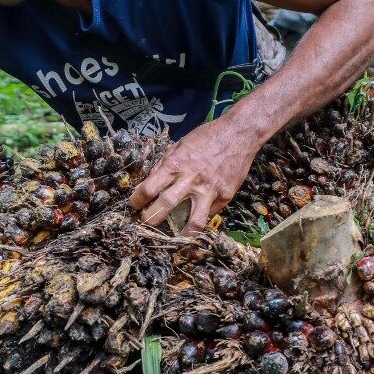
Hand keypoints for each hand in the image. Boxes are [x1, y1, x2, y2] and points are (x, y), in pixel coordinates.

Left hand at [128, 118, 258, 234]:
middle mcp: (190, 179)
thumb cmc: (207, 136)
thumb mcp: (180, 144)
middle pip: (165, 206)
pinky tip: (196, 221)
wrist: (239, 134)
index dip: (137, 200)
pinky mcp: (225, 196)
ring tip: (175, 239)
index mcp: (176, 164)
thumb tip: (151, 179)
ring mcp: (209, 190)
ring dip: (181, 234)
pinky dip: (201, 220)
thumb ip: (165, 162)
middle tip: (146, 223)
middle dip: (151, 219)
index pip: (149, 188)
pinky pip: (210, 214)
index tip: (134, 205)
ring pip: (194, 222)